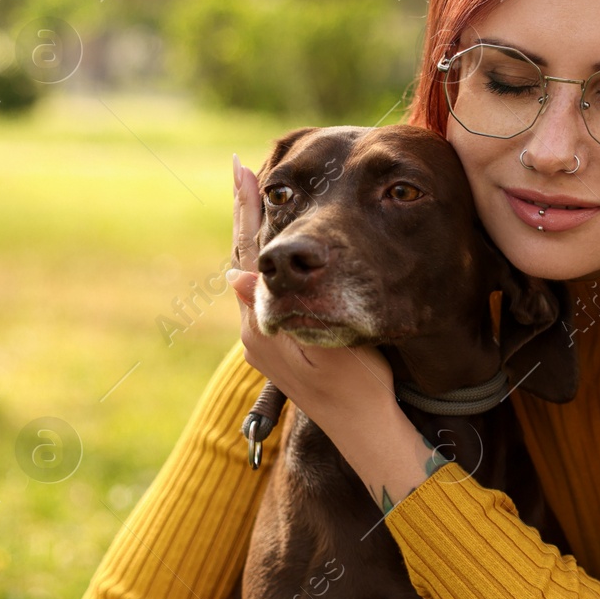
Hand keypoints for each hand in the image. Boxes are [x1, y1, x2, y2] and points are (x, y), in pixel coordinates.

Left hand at [225, 153, 395, 432]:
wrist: (364, 429)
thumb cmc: (359, 388)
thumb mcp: (329, 349)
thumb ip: (282, 313)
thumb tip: (235, 276)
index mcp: (262, 329)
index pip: (248, 257)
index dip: (246, 213)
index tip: (241, 172)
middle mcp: (255, 332)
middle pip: (245, 259)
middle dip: (247, 214)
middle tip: (242, 170)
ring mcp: (265, 339)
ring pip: (256, 273)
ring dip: (256, 234)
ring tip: (258, 194)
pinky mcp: (279, 343)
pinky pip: (268, 289)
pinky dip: (268, 258)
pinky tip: (279, 244)